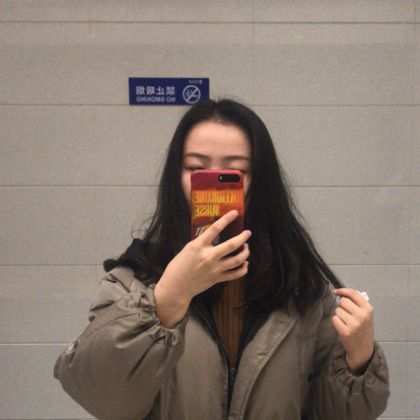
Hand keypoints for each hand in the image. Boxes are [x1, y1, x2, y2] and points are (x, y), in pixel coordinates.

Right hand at [154, 210, 250, 326]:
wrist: (176, 287)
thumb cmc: (178, 266)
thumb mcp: (187, 249)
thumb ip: (201, 242)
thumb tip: (213, 234)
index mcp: (198, 246)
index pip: (215, 229)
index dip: (226, 219)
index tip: (235, 213)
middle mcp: (209, 256)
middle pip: (232, 245)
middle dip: (243, 237)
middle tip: (248, 232)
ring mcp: (215, 269)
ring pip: (237, 260)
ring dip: (245, 252)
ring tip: (246, 247)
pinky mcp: (217, 279)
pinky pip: (236, 274)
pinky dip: (243, 269)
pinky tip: (245, 264)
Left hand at [331, 288, 374, 373]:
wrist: (363, 350)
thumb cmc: (363, 330)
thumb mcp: (366, 315)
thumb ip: (357, 304)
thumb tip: (342, 293)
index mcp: (368, 309)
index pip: (353, 293)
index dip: (342, 291)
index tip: (336, 291)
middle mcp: (362, 315)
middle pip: (343, 301)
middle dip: (342, 306)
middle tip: (347, 315)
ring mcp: (353, 324)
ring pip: (337, 310)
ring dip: (339, 315)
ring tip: (346, 322)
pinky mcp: (345, 331)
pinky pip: (334, 319)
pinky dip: (336, 322)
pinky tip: (342, 327)